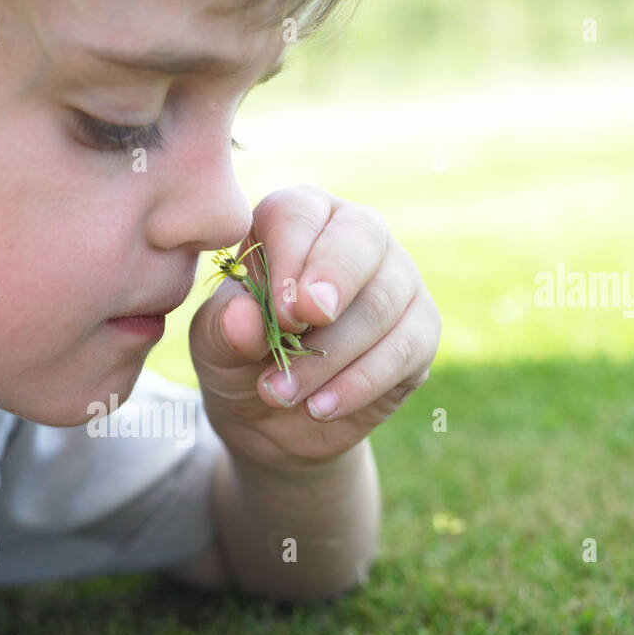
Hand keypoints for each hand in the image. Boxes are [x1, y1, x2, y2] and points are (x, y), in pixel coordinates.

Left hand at [190, 185, 440, 476]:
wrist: (273, 421)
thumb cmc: (239, 358)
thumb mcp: (213, 346)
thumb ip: (224, 328)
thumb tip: (243, 318)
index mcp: (296, 219)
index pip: (299, 213)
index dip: (289, 258)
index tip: (278, 311)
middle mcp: (354, 236)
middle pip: (361, 237)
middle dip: (332, 282)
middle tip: (302, 324)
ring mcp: (397, 280)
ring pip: (381, 302)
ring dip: (328, 356)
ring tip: (280, 394)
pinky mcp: (420, 330)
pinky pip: (405, 349)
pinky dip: (359, 383)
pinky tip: (321, 407)